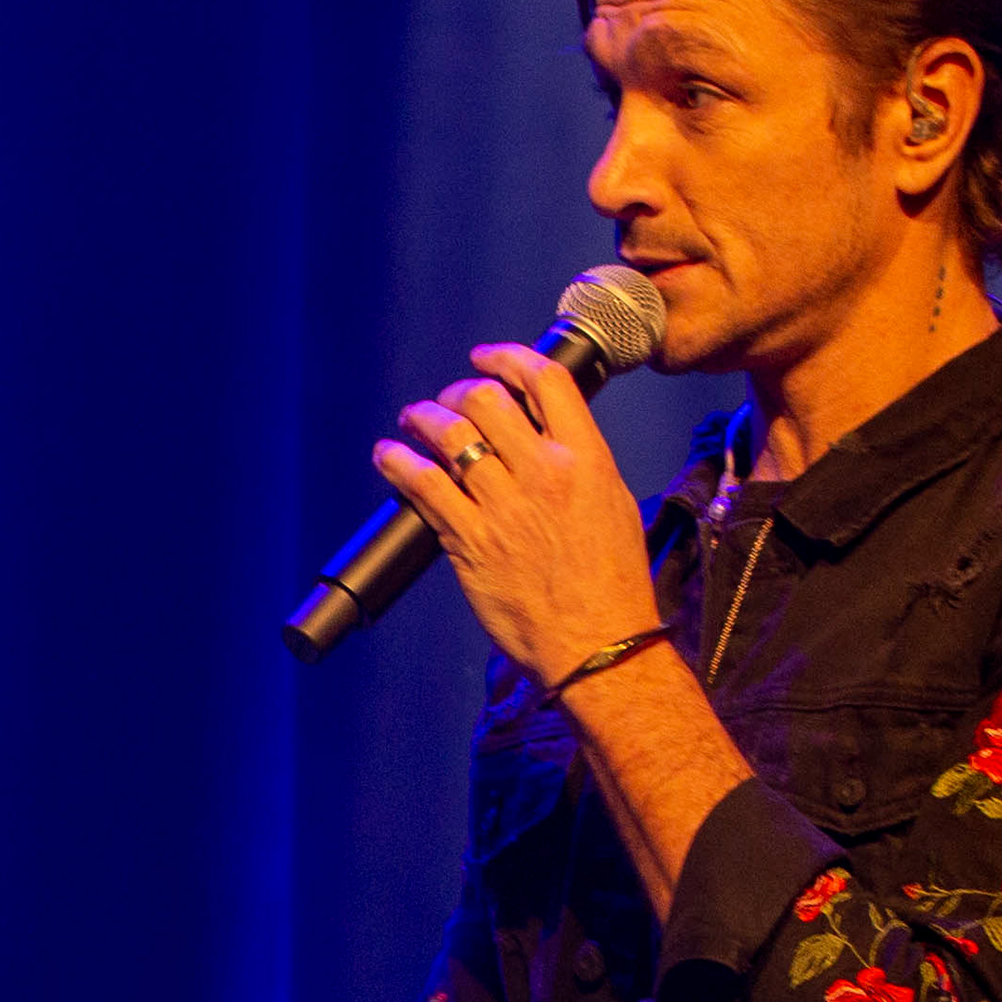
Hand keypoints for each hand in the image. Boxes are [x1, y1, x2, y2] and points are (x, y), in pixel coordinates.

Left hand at [369, 342, 663, 687]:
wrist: (598, 644)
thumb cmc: (612, 584)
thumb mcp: (613, 504)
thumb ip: (580, 464)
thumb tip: (546, 438)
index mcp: (586, 460)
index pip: (546, 381)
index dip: (508, 358)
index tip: (486, 358)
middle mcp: (544, 474)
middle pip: (487, 400)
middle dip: (459, 391)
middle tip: (449, 400)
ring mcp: (503, 506)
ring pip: (450, 435)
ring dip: (423, 418)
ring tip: (413, 420)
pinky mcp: (468, 539)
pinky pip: (422, 485)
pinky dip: (398, 462)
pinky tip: (388, 456)